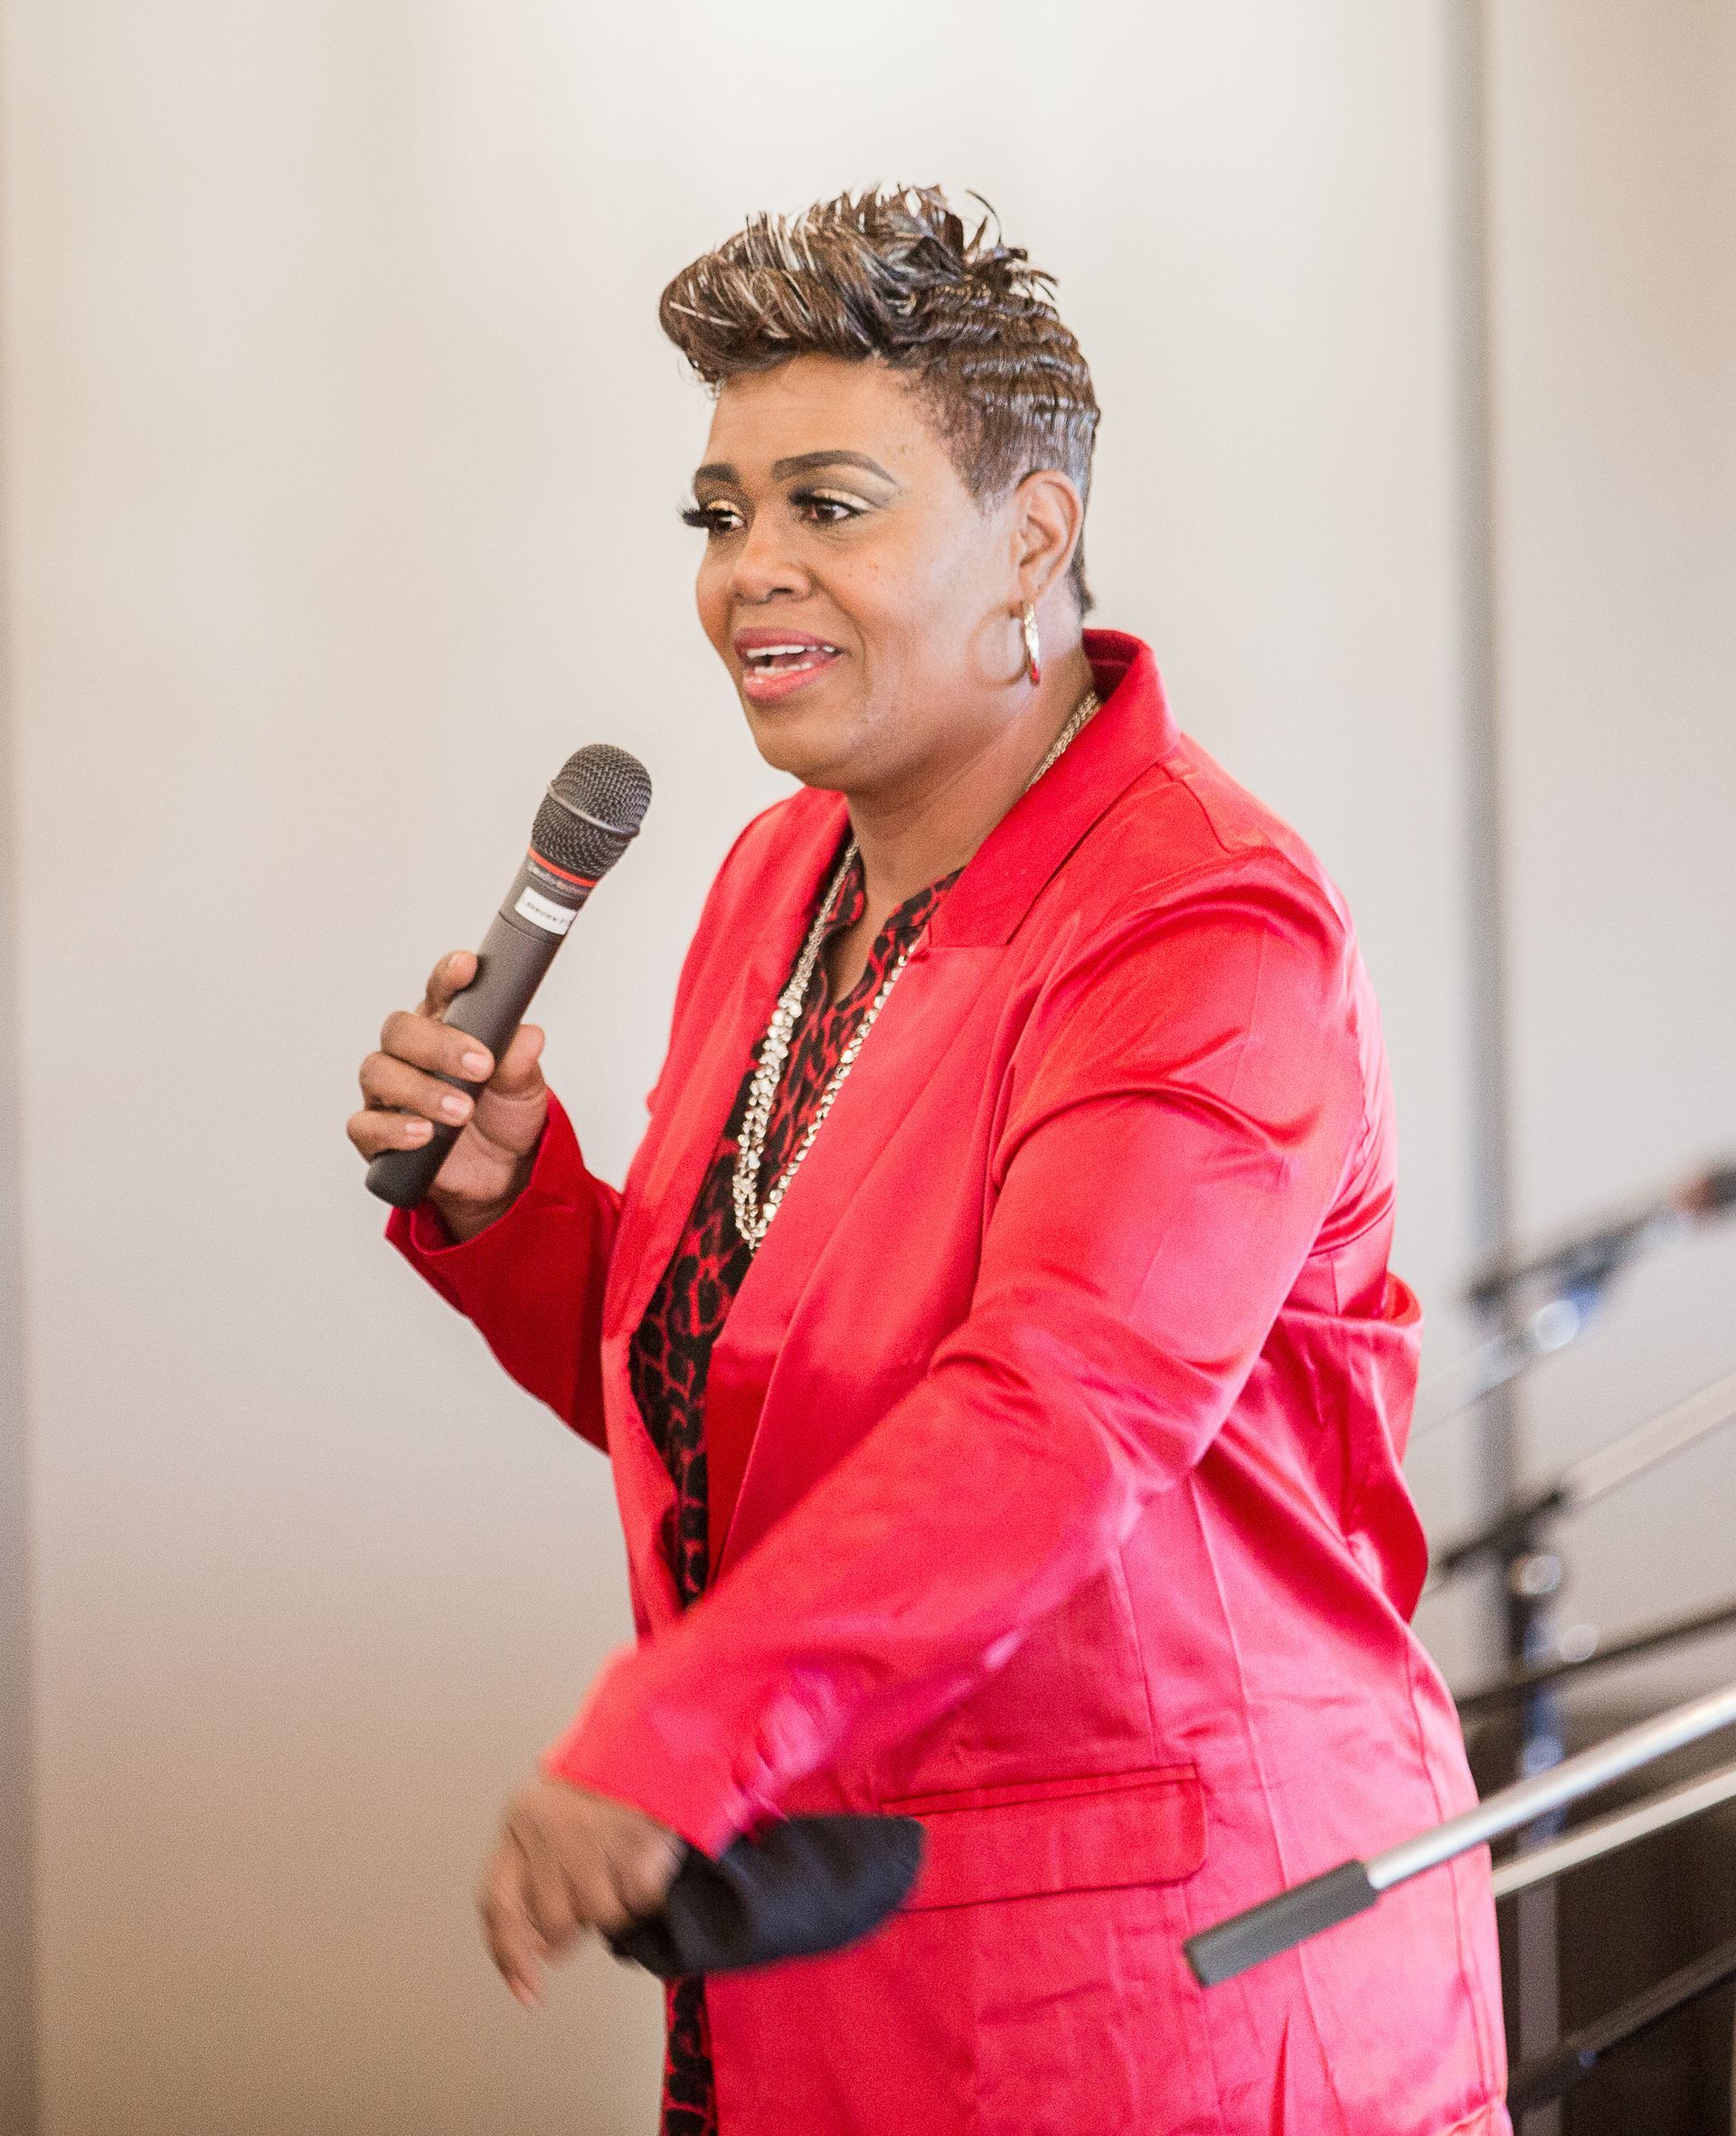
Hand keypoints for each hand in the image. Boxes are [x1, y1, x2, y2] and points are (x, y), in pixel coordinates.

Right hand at [348, 950, 548, 1238]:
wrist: (500, 1176)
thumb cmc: (504, 1118)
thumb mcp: (525, 1090)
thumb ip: (522, 1063)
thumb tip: (529, 1036)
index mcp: (446, 1028)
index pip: (439, 992)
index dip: (448, 977)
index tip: (467, 966)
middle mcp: (410, 1054)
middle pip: (401, 1029)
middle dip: (439, 1045)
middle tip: (481, 1067)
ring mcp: (389, 1092)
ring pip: (380, 1072)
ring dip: (422, 1090)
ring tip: (461, 1112)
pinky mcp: (377, 1134)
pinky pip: (366, 1124)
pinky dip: (394, 1129)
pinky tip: (424, 1135)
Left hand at [478, 1776, 684, 2006]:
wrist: (655, 1730)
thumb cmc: (601, 1781)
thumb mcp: (552, 1815)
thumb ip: (535, 1876)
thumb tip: (541, 1951)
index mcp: (520, 1819)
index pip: (497, 1903)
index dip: (509, 1954)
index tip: (527, 1992)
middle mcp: (549, 1828)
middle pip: (553, 1923)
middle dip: (576, 1925)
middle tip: (597, 1888)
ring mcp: (594, 1834)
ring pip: (601, 1918)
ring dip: (618, 1904)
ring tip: (621, 1862)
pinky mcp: (636, 1839)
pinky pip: (640, 1900)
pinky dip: (647, 1889)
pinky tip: (644, 1854)